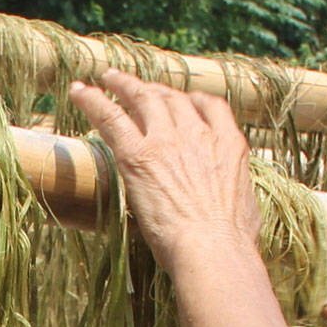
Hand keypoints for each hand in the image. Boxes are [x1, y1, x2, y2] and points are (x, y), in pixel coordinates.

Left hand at [66, 71, 259, 260]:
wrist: (212, 248)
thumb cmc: (232, 242)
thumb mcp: (246, 210)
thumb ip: (236, 197)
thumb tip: (236, 212)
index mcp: (229, 145)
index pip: (211, 107)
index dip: (193, 99)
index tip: (183, 99)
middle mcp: (198, 134)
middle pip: (173, 99)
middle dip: (155, 89)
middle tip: (138, 86)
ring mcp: (168, 141)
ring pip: (143, 99)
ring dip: (124, 85)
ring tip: (108, 78)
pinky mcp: (137, 156)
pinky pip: (112, 118)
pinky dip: (93, 101)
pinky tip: (79, 92)